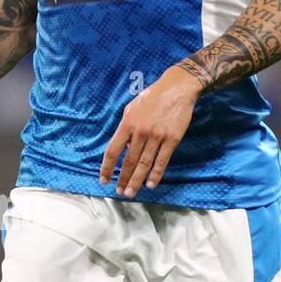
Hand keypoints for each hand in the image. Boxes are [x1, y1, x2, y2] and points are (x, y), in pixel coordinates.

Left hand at [100, 66, 200, 196]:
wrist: (177, 88)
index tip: (104, 180)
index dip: (107, 168)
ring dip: (136, 181)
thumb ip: (126, 128)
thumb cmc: (152, 98)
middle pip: (128, 161)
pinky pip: (162, 161)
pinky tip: (150, 184)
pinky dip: (156, 175)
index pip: (113, 151)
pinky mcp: (172, 139)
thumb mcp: (132, 108)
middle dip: (122, 179)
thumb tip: (122, 147)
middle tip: (119, 192)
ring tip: (130, 193)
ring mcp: (157, 136)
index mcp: (127, 124)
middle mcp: (140, 132)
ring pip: (144, 164)